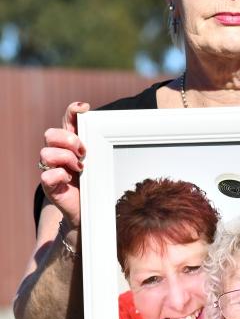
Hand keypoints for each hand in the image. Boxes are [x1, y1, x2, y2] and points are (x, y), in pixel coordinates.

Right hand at [39, 102, 89, 227]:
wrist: (89, 210)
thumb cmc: (94, 183)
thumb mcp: (100, 162)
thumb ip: (100, 146)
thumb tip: (114, 131)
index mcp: (70, 144)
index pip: (66, 120)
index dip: (72, 111)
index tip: (85, 108)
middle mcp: (57, 153)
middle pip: (51, 134)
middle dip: (69, 140)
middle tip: (84, 152)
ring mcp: (51, 169)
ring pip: (46, 152)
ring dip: (66, 159)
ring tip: (80, 168)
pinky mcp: (49, 185)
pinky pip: (47, 174)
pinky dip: (60, 175)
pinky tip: (70, 179)